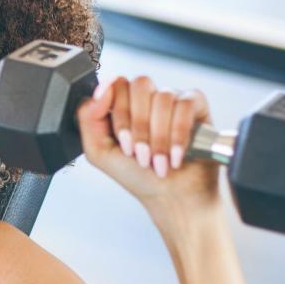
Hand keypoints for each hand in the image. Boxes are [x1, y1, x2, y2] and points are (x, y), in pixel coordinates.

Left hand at [77, 75, 221, 214]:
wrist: (171, 198)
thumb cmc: (137, 176)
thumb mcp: (99, 152)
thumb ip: (88, 118)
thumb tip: (101, 89)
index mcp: (123, 104)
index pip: (117, 84)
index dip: (121, 114)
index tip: (124, 144)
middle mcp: (147, 97)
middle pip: (140, 85)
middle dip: (140, 126)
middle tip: (141, 155)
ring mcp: (172, 99)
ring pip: (163, 97)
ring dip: (159, 137)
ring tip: (159, 162)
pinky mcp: (196, 106)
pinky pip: (186, 104)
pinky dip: (179, 134)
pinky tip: (176, 155)